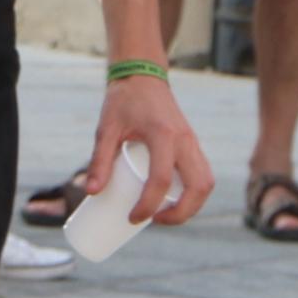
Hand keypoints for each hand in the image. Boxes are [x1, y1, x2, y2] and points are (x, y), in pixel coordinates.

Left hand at [87, 70, 214, 227]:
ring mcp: (193, 142)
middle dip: (180, 214)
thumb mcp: (106, 128)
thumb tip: (91, 192)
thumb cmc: (123, 101)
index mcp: (163, 134)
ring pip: (206, 182)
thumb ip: (99, 159)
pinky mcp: (194, 144)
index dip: (148, 205)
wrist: (143, 76)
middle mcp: (185, 140)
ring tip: (166, 216)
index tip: (132, 218)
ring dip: (192, 206)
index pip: (161, 179)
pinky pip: (204, 174)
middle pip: (197, 187)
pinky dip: (195, 194)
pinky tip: (177, 202)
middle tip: (154, 221)